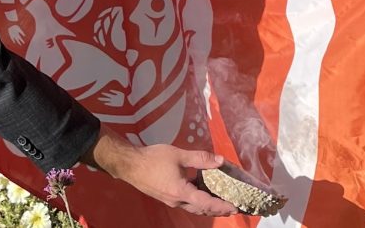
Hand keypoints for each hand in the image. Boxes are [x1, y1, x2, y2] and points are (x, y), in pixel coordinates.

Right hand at [84, 126, 237, 216]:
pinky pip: (186, 202)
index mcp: (181, 192)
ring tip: (220, 204)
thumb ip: (200, 158)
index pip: (206, 203)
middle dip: (217, 210)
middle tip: (232, 208)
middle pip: (201, 209)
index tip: (234, 207)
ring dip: (208, 207)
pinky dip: (198, 201)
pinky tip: (202, 192)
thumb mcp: (179, 155)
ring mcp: (171, 200)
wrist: (130, 164)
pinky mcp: (166, 196)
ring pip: (193, 207)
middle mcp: (177, 201)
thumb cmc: (153, 159)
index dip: (222, 206)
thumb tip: (220, 160)